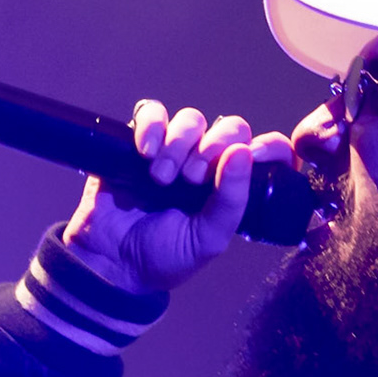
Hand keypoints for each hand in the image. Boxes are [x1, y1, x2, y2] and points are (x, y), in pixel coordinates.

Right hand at [61, 101, 295, 293]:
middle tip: (191, 179)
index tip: (252, 157)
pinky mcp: (137, 142)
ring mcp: (172, 150)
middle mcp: (206, 163)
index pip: (263, 152)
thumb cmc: (165, 256)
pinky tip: (144, 153)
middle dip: (212, 148)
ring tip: (161, 177)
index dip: (266, 148)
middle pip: (227, 127)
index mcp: (230, 186)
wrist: (111, 263)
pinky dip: (151, 127)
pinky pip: (151, 113)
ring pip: (190, 120)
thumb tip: (244, 152)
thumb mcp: (207, 238)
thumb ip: (231, 201)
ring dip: (179, 144)